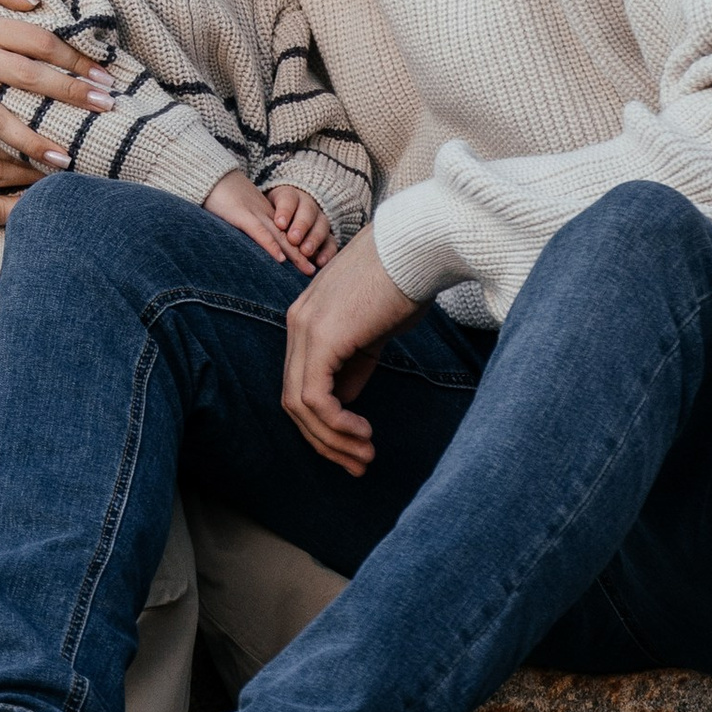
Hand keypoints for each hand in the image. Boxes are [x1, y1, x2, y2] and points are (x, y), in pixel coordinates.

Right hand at [0, 0, 112, 158]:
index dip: (74, 57)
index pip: (38, 40)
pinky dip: (4, 153)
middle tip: (108, 106)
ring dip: (39, 139)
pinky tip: (29, 167)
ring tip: (69, 156)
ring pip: (4, 118)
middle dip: (72, 94)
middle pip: (31, 78)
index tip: (103, 73)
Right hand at [201, 171, 333, 275]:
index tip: (309, 264)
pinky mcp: (241, 214)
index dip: (297, 249)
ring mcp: (254, 213)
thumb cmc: (218, 193)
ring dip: (295, 254)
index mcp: (263, 212)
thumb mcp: (235, 210)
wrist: (208, 172)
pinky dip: (270, 245)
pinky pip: (259, 232)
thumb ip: (243, 224)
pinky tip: (280, 259)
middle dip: (303, 255)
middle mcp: (264, 213)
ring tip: (308, 269)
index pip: (285, 233)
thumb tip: (243, 243)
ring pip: (279, 236)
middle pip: (288, 237)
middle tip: (315, 272)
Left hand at [279, 232, 418, 476]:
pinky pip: (315, 398)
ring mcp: (305, 329)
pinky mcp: (321, 337)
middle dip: (325, 440)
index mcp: (307, 320)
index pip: (300, 385)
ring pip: (301, 405)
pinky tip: (361, 433)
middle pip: (293, 400)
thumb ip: (352, 362)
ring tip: (365, 455)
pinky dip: (336, 425)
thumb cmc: (405, 282)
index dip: (323, 424)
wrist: (418, 247)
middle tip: (359, 464)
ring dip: (333, 439)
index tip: (354, 448)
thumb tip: (341, 404)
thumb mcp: (373, 330)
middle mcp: (297, 324)